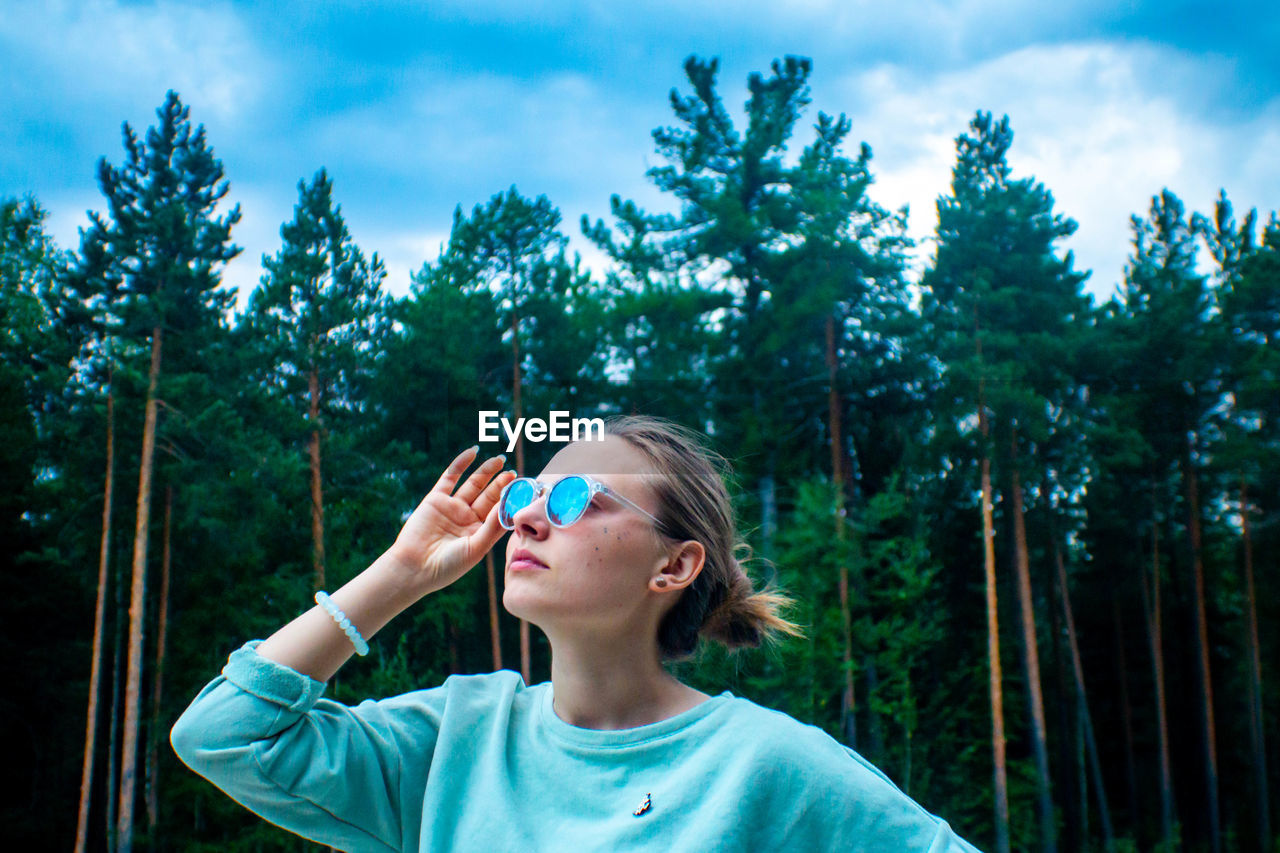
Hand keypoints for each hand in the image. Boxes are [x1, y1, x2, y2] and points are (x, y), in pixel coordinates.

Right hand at [385, 447, 514, 594]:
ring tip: (500, 460)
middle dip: (501, 484)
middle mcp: (468, 518)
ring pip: (473, 484)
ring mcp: (452, 507)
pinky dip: (461, 464)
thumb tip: (508, 505)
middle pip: (489, 496)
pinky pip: (450, 477)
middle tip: (513, 473)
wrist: (414, 568)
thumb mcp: (476, 548)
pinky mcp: (435, 499)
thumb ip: (492, 526)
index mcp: (481, 532)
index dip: (511, 500)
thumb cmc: (448, 566)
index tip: (524, 489)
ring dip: (486, 471)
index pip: (500, 511)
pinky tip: (472, 452)